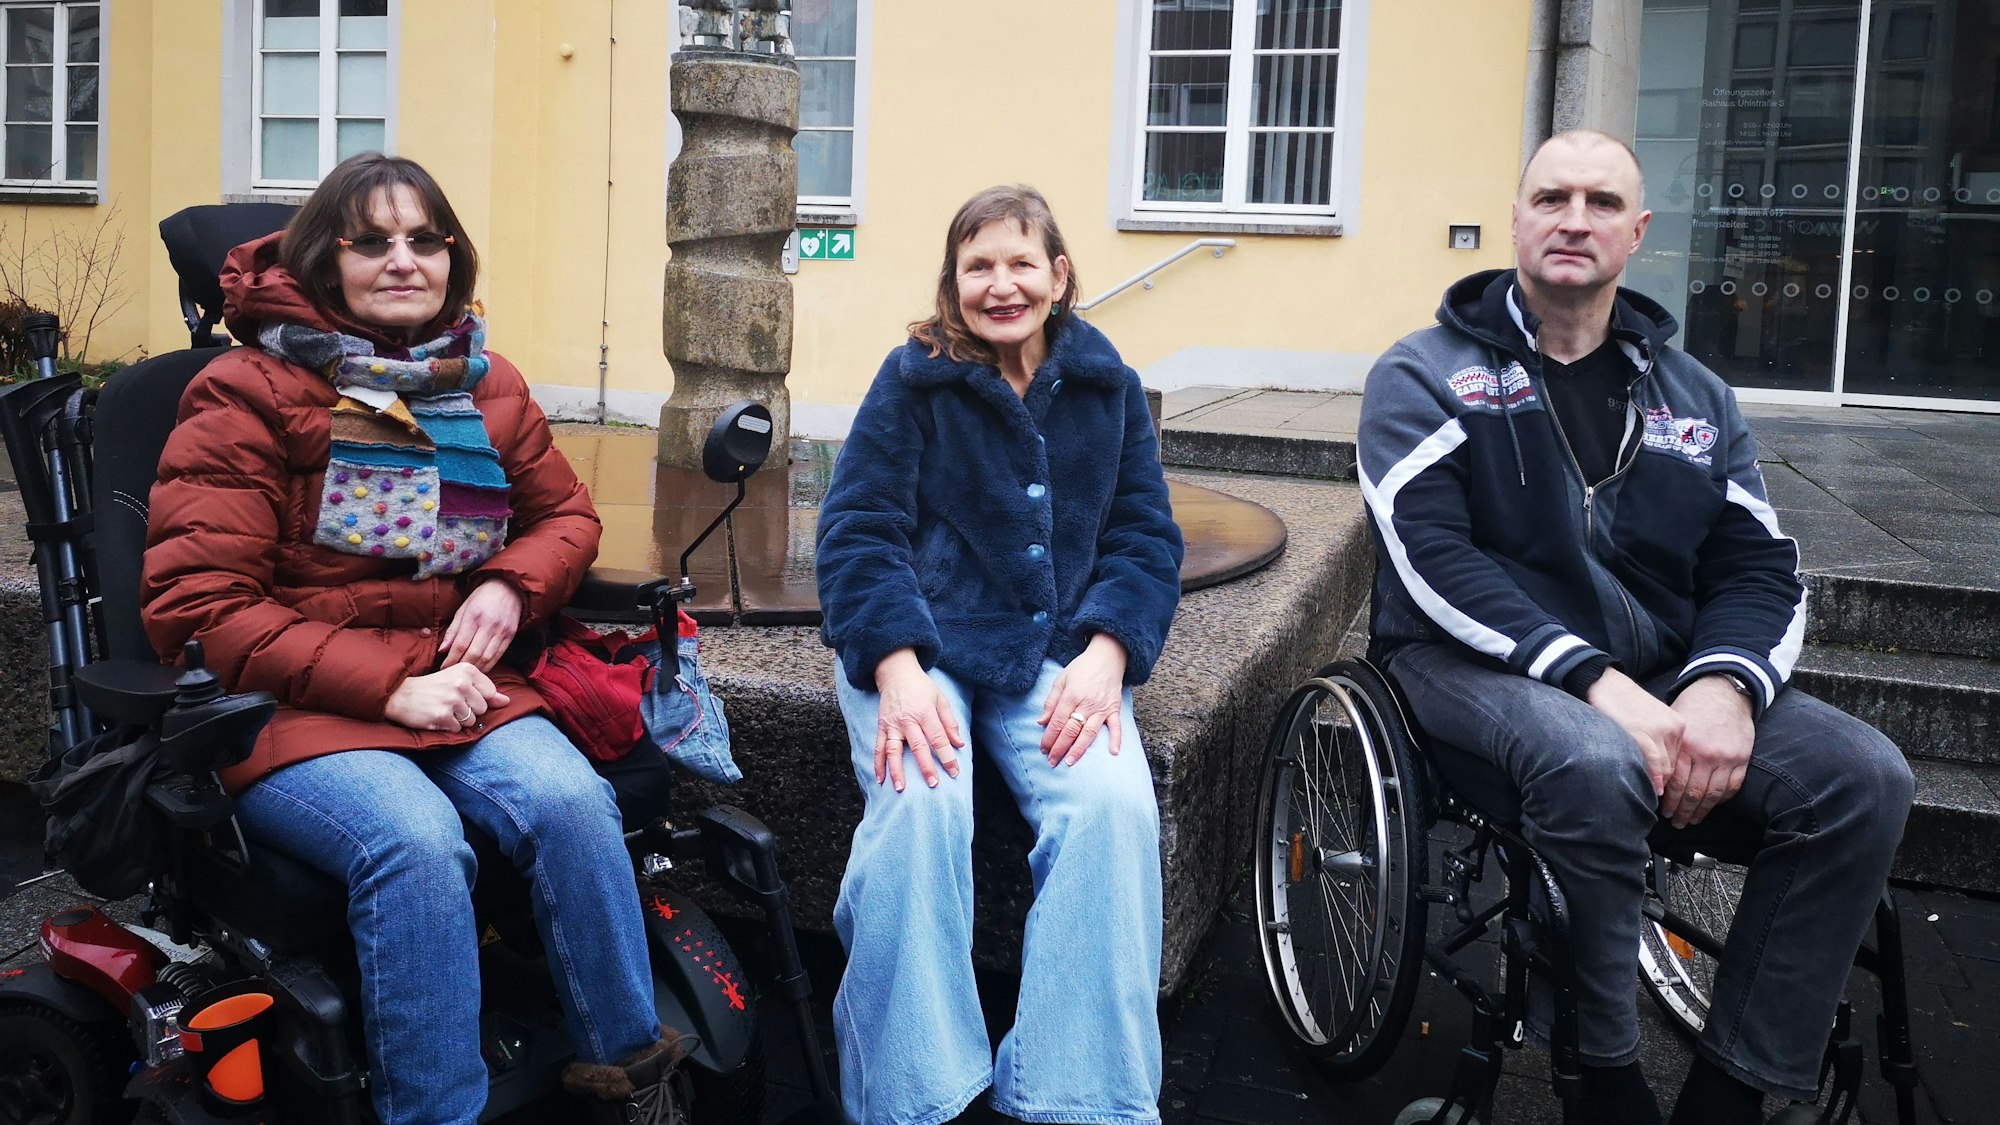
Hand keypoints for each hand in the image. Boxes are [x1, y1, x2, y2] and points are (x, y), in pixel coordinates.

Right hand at [384, 664, 510, 731]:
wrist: (400, 695)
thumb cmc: (433, 687)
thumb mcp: (458, 681)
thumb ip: (485, 691)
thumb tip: (507, 701)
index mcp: (468, 670)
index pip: (490, 693)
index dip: (477, 698)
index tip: (461, 694)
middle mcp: (461, 683)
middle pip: (482, 708)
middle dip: (469, 710)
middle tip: (449, 702)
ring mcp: (452, 700)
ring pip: (471, 720)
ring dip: (458, 719)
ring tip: (443, 709)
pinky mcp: (443, 716)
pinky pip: (458, 729)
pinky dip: (448, 726)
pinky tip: (437, 716)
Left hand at [440, 580, 522, 672]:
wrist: (509, 588)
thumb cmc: (482, 598)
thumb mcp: (463, 609)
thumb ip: (453, 630)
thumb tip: (443, 650)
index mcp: (474, 615)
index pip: (461, 644)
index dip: (451, 659)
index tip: (443, 667)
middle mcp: (489, 624)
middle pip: (474, 653)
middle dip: (461, 665)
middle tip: (453, 672)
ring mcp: (502, 630)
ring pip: (487, 657)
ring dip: (475, 668)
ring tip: (465, 672)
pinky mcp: (510, 636)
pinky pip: (498, 656)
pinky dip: (488, 665)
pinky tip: (480, 668)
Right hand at [871, 649, 964, 792]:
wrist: (896, 673)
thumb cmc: (921, 688)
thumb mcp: (940, 700)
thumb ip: (950, 723)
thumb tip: (959, 744)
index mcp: (925, 713)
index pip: (938, 738)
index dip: (947, 756)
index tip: (954, 772)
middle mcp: (907, 720)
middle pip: (917, 747)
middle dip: (926, 767)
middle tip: (933, 784)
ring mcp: (892, 725)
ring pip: (893, 751)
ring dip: (896, 771)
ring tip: (900, 788)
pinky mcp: (881, 727)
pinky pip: (878, 748)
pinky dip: (878, 764)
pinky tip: (880, 780)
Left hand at [1038, 634, 1127, 765]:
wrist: (1107, 657)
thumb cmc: (1081, 668)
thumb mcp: (1061, 680)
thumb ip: (1051, 702)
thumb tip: (1041, 722)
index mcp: (1071, 695)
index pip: (1057, 722)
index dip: (1049, 737)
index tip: (1043, 749)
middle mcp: (1086, 703)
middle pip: (1071, 730)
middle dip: (1059, 748)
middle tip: (1051, 762)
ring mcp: (1102, 708)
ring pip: (1089, 733)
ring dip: (1079, 749)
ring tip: (1069, 762)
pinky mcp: (1114, 709)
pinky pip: (1116, 726)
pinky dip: (1116, 739)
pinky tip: (1113, 753)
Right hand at [1586, 667, 1683, 797]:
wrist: (1604, 682)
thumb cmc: (1622, 704)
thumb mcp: (1648, 721)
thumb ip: (1657, 742)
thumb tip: (1657, 772)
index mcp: (1678, 725)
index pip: (1680, 762)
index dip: (1671, 780)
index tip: (1665, 795)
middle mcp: (1674, 729)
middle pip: (1675, 768)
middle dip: (1668, 786)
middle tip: (1663, 805)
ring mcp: (1659, 731)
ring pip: (1666, 769)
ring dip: (1660, 786)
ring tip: (1653, 800)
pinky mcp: (1643, 734)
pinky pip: (1654, 763)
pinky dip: (1655, 778)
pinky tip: (1654, 790)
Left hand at [1662, 675, 1754, 827]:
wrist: (1724, 692)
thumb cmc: (1693, 707)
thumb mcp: (1674, 725)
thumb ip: (1668, 750)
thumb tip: (1654, 776)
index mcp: (1686, 746)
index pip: (1675, 783)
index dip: (1669, 801)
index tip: (1663, 812)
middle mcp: (1707, 755)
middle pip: (1693, 793)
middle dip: (1683, 812)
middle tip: (1676, 823)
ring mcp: (1727, 758)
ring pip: (1713, 794)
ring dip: (1701, 811)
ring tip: (1692, 820)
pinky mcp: (1742, 759)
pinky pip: (1733, 787)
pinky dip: (1721, 800)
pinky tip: (1711, 806)